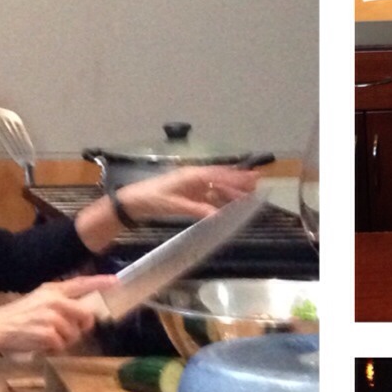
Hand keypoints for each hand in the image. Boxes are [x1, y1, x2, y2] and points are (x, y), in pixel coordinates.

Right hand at [0, 275, 107, 356]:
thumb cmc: (16, 316)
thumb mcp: (37, 300)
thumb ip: (59, 302)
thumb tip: (83, 313)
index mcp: (52, 290)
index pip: (80, 283)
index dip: (99, 282)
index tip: (115, 282)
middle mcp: (55, 301)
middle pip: (85, 314)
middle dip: (80, 326)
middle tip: (65, 331)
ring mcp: (53, 318)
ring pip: (74, 333)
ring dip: (63, 340)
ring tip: (45, 337)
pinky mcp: (49, 334)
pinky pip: (62, 345)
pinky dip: (53, 349)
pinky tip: (40, 344)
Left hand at [115, 164, 260, 224]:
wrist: (133, 202)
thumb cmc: (154, 200)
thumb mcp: (176, 206)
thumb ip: (198, 210)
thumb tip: (218, 216)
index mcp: (193, 176)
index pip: (219, 175)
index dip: (237, 178)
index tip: (253, 179)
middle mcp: (194, 178)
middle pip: (220, 178)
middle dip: (238, 181)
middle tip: (257, 183)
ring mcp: (191, 186)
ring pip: (215, 187)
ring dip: (231, 190)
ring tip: (247, 194)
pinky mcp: (187, 195)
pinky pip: (208, 195)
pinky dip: (219, 199)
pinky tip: (227, 204)